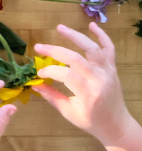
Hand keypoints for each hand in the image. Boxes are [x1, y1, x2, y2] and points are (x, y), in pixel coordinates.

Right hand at [33, 23, 139, 148]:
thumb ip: (52, 97)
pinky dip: (102, 35)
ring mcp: (108, 72)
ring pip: (92, 49)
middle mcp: (100, 80)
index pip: (66, 76)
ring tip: (59, 27)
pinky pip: (109, 48)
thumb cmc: (92, 121)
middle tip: (38, 47)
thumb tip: (34, 83)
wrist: (117, 125)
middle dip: (55, 50)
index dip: (50, 72)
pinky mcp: (112, 68)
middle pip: (76, 59)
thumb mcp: (69, 113)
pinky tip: (91, 25)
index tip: (39, 74)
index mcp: (89, 94)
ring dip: (75, 36)